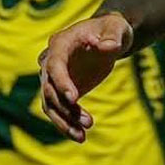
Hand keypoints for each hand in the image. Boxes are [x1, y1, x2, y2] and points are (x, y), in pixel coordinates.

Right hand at [38, 12, 132, 142]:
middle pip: (49, 88)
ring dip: (64, 121)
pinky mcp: (61, 91)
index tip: (74, 98)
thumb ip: (112, 37)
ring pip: (50, 104)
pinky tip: (81, 136)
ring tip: (82, 136)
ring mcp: (54, 77)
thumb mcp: (116, 28)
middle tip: (88, 122)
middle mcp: (51, 61)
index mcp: (60, 43)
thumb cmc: (112, 29)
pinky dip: (67, 123)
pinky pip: (58, 110)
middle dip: (66, 108)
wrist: (109, 38)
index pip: (55, 64)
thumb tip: (108, 47)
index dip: (62, 82)